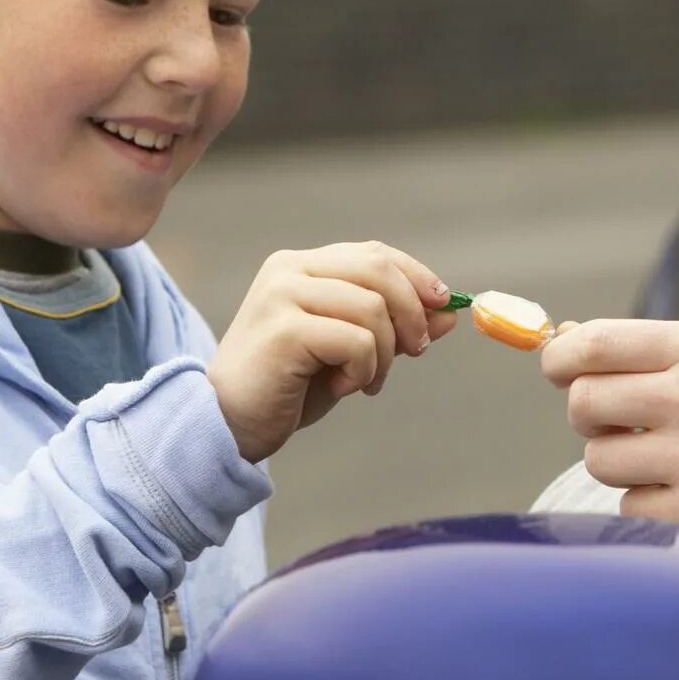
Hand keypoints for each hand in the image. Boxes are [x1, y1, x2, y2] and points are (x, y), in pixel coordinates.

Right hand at [209, 242, 457, 461]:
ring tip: (364, 381)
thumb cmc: (288, 388)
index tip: (443, 306)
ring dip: (384, 353)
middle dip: (412, 313)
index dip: (417, 277)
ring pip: (372, 308)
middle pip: (379, 270)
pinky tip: (343, 388)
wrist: (228, 426)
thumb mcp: (351, 354)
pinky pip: (357, 340)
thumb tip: (449, 315)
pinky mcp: (284, 329)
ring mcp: (283, 295)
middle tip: (415, 352)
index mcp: (302, 266)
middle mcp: (290, 270)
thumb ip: (393, 329)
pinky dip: (364, 369)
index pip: (375, 253)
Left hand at [541, 319, 678, 563]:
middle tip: (625, 422)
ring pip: (599, 460)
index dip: (560, 359)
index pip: (595, 345)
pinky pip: (629, 507)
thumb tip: (562, 350)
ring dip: (622, 463)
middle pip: (583, 403)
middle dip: (592, 415)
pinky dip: (649, 505)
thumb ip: (651, 353)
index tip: (560, 370)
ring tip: (670, 460)